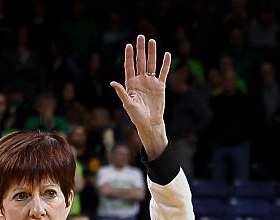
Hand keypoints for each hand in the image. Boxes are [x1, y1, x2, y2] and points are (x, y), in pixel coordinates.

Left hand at [110, 36, 170, 156]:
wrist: (150, 123)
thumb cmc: (137, 116)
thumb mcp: (128, 104)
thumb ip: (122, 92)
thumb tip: (113, 83)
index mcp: (131, 84)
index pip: (129, 66)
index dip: (129, 56)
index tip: (128, 45)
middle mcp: (141, 80)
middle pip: (140, 62)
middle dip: (140, 49)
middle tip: (141, 37)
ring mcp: (151, 82)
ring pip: (151, 64)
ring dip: (152, 53)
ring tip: (152, 41)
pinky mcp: (160, 86)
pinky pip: (163, 72)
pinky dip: (165, 64)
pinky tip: (167, 55)